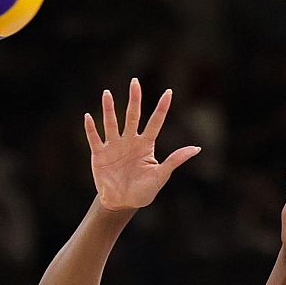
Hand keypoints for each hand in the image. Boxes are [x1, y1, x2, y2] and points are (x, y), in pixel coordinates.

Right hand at [84, 79, 201, 211]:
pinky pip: (94, 138)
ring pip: (111, 123)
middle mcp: (130, 141)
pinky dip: (91, 129)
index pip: (155, 122)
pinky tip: (88, 116)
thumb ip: (175, 160)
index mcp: (146, 145)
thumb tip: (197, 148)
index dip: (162, 108)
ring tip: (107, 93)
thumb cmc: (144, 190)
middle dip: (134, 99)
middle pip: (132, 116)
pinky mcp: (99, 154)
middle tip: (135, 82)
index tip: (169, 92)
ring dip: (109, 109)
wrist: (123, 203)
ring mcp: (114, 146)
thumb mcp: (161, 175)